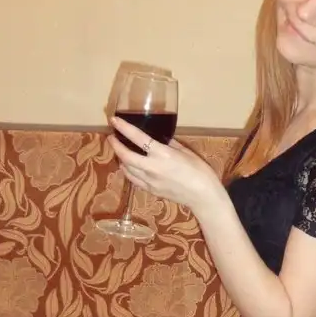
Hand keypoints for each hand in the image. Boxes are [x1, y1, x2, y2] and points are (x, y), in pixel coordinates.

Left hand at [109, 115, 226, 214]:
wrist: (203, 196)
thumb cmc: (200, 171)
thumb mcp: (185, 152)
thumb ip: (169, 144)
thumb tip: (159, 139)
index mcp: (162, 154)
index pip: (138, 138)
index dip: (124, 128)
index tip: (114, 120)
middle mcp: (152, 168)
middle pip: (125, 155)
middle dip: (115, 145)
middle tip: (112, 137)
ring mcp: (150, 181)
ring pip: (126, 169)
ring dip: (120, 158)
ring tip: (120, 151)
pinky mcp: (151, 191)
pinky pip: (133, 180)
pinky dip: (128, 171)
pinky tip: (128, 166)